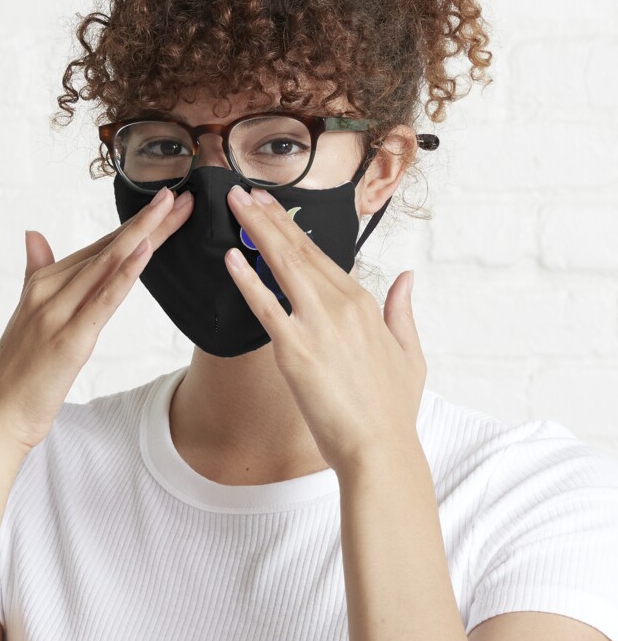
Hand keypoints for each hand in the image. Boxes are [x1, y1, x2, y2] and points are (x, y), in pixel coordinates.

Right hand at [0, 186, 193, 453]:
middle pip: (110, 247)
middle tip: (181, 197)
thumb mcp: (28, 315)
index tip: (165, 204)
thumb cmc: (17, 371)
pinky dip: (125, 274)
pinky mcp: (69, 339)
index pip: (100, 246)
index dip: (135, 224)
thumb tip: (33, 234)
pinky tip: (145, 251)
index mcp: (45, 281)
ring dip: (143, 234)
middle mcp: (50, 289)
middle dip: (149, 221)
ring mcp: (58, 312)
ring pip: (109, 264)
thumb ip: (36, 272)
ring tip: (171, 209)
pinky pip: (103, 300)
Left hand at [223, 184, 426, 476]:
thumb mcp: (410, 354)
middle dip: (269, 216)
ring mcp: (317, 325)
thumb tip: (406, 277)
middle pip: (298, 249)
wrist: (380, 450)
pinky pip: (265, 307)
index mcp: (364, 303)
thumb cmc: (392, 409)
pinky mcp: (295, 350)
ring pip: (282, 265)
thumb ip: (401, 310)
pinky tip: (231, 257)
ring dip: (256, 231)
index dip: (293, 227)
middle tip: (245, 190)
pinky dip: (246, 279)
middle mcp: (340, 305)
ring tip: (235, 206)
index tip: (273, 206)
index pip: (321, 254)